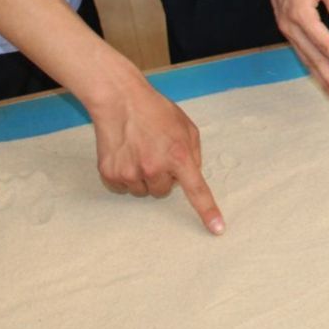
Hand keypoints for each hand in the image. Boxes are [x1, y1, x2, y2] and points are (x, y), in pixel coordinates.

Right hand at [89, 75, 223, 233]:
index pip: (196, 189)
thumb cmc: (155, 110)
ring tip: (138, 149)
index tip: (217, 229)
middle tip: (155, 150)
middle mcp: (155, 168)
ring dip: (143, 176)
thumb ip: (193, 152)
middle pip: (163, 191)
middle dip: (162, 175)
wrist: (120, 99)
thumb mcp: (185, 126)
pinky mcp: (111, 175)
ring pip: (143, 191)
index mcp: (178, 154)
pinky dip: (126, 174)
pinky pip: (123, 187)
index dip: (207, 210)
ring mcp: (131, 173)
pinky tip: (125, 152)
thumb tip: (192, 176)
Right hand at [259, 0, 328, 103]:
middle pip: (313, 59)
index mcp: (301, 14)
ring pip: (307, 60)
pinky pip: (302, 53)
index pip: (324, 43)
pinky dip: (314, 67)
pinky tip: (322, 76)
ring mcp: (287, 30)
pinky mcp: (288, 29)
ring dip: (322, 79)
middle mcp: (292, 27)